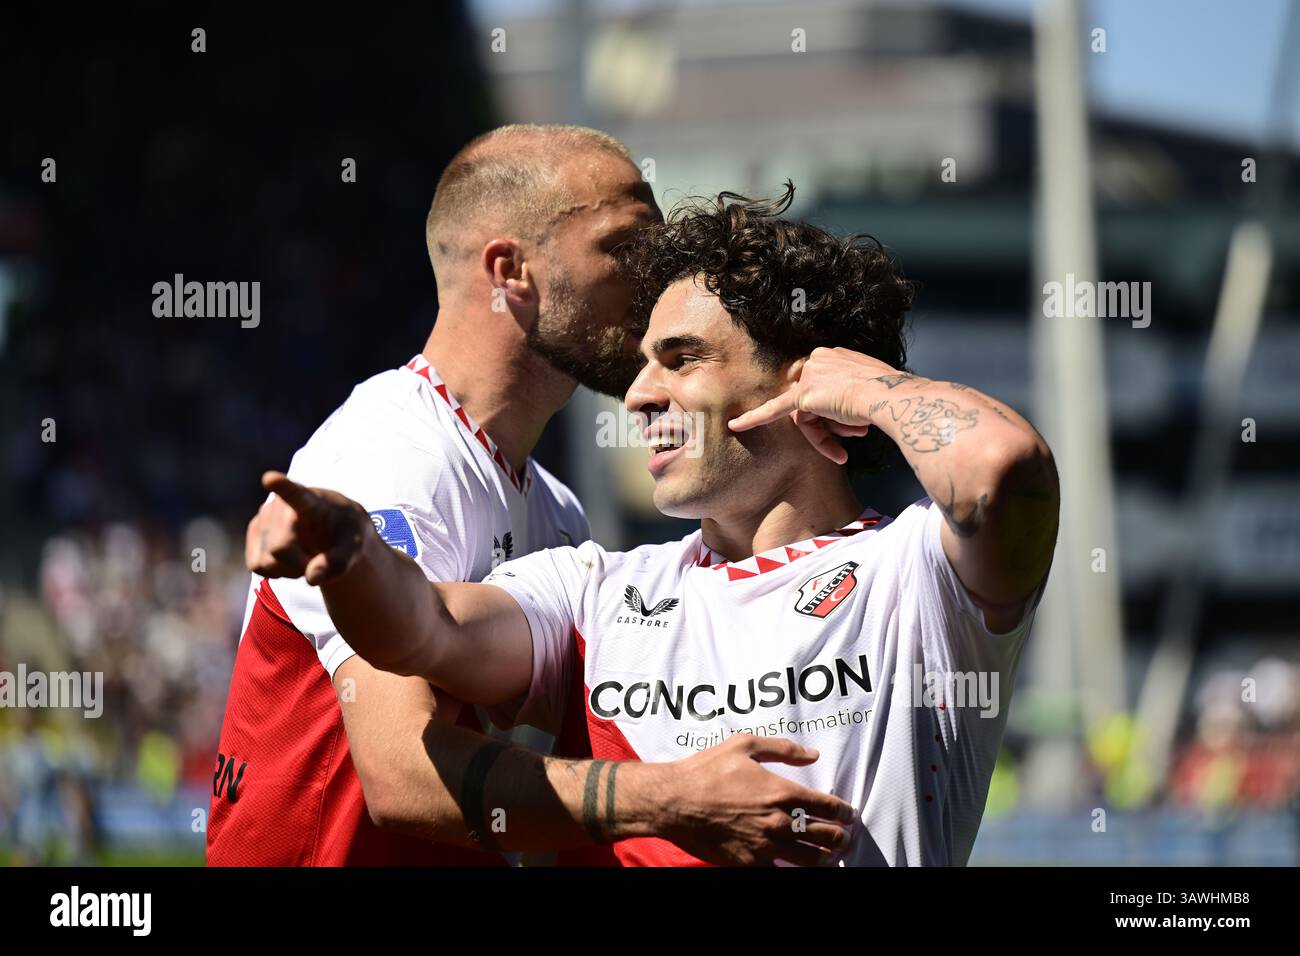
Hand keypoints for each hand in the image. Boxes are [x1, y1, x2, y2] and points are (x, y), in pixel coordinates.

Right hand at [245, 471, 371, 584]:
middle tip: (318, 560)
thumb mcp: (352, 550)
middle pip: (280, 549)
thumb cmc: (344, 535)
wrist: (334, 528)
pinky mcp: (254, 532)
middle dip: (298, 564)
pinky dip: (274, 572)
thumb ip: (337, 563)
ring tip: (305, 555)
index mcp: (312, 502)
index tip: (270, 478)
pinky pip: (257, 566)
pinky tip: (289, 559)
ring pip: (267, 561)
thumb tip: (311, 578)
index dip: (282, 486)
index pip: (296, 494)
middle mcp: (282, 505)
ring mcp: (264, 516)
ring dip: (287, 569)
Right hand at [658, 734, 855, 865]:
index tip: (849, 814)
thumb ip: (783, 749)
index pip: (827, 806)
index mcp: (782, 792)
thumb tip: (812, 754)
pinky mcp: (750, 863)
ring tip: (829, 856)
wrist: (675, 801)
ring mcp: (766, 846)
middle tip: (844, 837)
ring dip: (825, 857)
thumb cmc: (707, 770)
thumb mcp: (745, 745)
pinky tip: (796, 866)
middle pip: (825, 836)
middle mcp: (780, 822)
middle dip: (840, 837)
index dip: (843, 811)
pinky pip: (781, 872)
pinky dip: (793, 870)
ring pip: (810, 859)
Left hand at [728, 347, 903, 463]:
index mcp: (834, 355)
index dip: (838, 411)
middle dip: (834, 424)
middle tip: (857, 432)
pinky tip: (736, 426)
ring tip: (857, 432)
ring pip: (807, 414)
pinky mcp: (803, 395)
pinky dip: (754, 418)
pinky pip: (773, 410)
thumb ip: (852, 392)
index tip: (857, 421)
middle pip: (814, 402)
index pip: (824, 388)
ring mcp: (810, 375)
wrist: (888, 395)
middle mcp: (819, 359)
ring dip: (829, 433)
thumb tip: (851, 412)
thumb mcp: (869, 385)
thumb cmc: (887, 394)